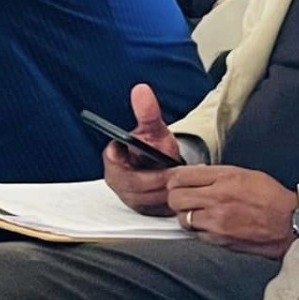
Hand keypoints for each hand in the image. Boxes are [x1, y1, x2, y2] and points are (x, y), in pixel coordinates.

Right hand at [103, 84, 183, 213]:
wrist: (160, 160)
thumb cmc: (153, 144)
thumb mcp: (153, 128)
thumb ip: (147, 112)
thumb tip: (141, 90)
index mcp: (113, 161)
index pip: (123, 171)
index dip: (148, 172)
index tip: (167, 164)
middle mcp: (117, 182)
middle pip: (139, 190)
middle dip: (162, 181)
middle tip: (180, 171)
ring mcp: (128, 197)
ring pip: (150, 201)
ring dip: (170, 191)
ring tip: (185, 177)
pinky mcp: (142, 209)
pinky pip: (158, 210)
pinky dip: (174, 200)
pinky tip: (185, 189)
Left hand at [167, 165, 297, 255]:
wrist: (290, 224)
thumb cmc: (272, 199)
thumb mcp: (246, 174)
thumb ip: (217, 174)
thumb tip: (195, 175)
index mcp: (225, 177)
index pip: (181, 176)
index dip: (175, 180)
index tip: (178, 183)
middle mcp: (218, 198)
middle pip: (175, 198)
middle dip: (178, 198)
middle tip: (187, 199)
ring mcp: (217, 221)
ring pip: (183, 219)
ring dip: (189, 216)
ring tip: (203, 214)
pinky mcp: (220, 239)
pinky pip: (197, 235)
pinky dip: (202, 231)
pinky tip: (215, 226)